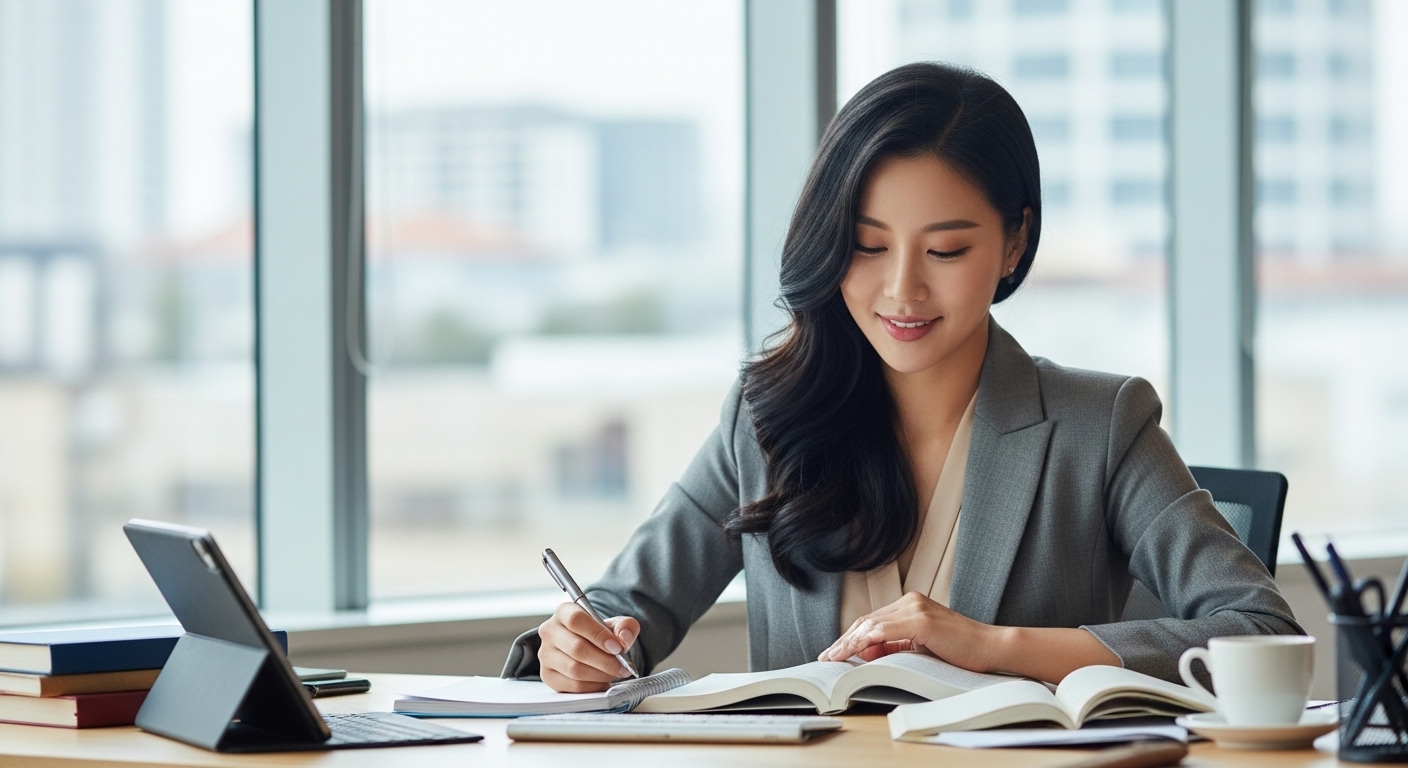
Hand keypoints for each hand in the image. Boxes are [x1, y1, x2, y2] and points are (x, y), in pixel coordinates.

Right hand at [538, 602, 639, 692]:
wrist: (590, 647)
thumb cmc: (601, 633)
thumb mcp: (616, 624)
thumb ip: (625, 627)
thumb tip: (623, 639)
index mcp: (564, 612)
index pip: (576, 620)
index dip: (598, 635)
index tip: (617, 648)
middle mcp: (550, 631)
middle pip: (576, 648)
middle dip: (604, 661)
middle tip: (622, 667)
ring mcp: (546, 654)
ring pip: (574, 669)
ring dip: (600, 675)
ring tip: (614, 674)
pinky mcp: (547, 675)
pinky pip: (572, 685)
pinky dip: (593, 686)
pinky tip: (603, 681)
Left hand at [818, 591, 997, 670]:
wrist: (992, 648)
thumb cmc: (962, 651)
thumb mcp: (923, 648)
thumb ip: (897, 646)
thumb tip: (867, 652)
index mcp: (911, 605)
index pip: (872, 621)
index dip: (850, 636)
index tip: (834, 651)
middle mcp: (910, 601)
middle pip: (867, 620)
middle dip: (844, 640)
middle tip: (826, 657)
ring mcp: (916, 608)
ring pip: (871, 625)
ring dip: (849, 642)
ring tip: (833, 657)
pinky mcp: (922, 620)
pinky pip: (884, 631)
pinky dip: (864, 642)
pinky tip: (852, 652)